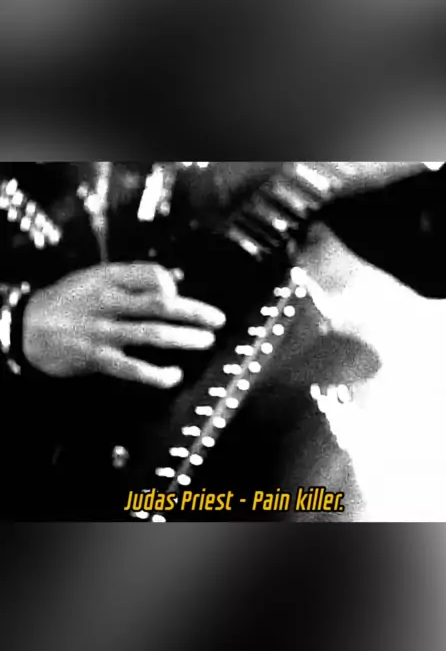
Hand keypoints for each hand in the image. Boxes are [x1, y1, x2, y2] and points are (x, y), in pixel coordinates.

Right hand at [23, 262, 225, 387]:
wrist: (23, 327)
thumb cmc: (64, 302)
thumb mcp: (93, 278)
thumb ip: (131, 279)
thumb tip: (174, 279)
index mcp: (107, 278)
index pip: (150, 273)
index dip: (172, 283)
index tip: (183, 295)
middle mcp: (107, 301)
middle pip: (159, 304)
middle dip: (194, 312)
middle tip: (217, 320)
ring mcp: (101, 330)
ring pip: (151, 334)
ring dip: (183, 339)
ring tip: (205, 341)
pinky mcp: (95, 357)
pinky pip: (131, 367)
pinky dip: (155, 374)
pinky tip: (173, 376)